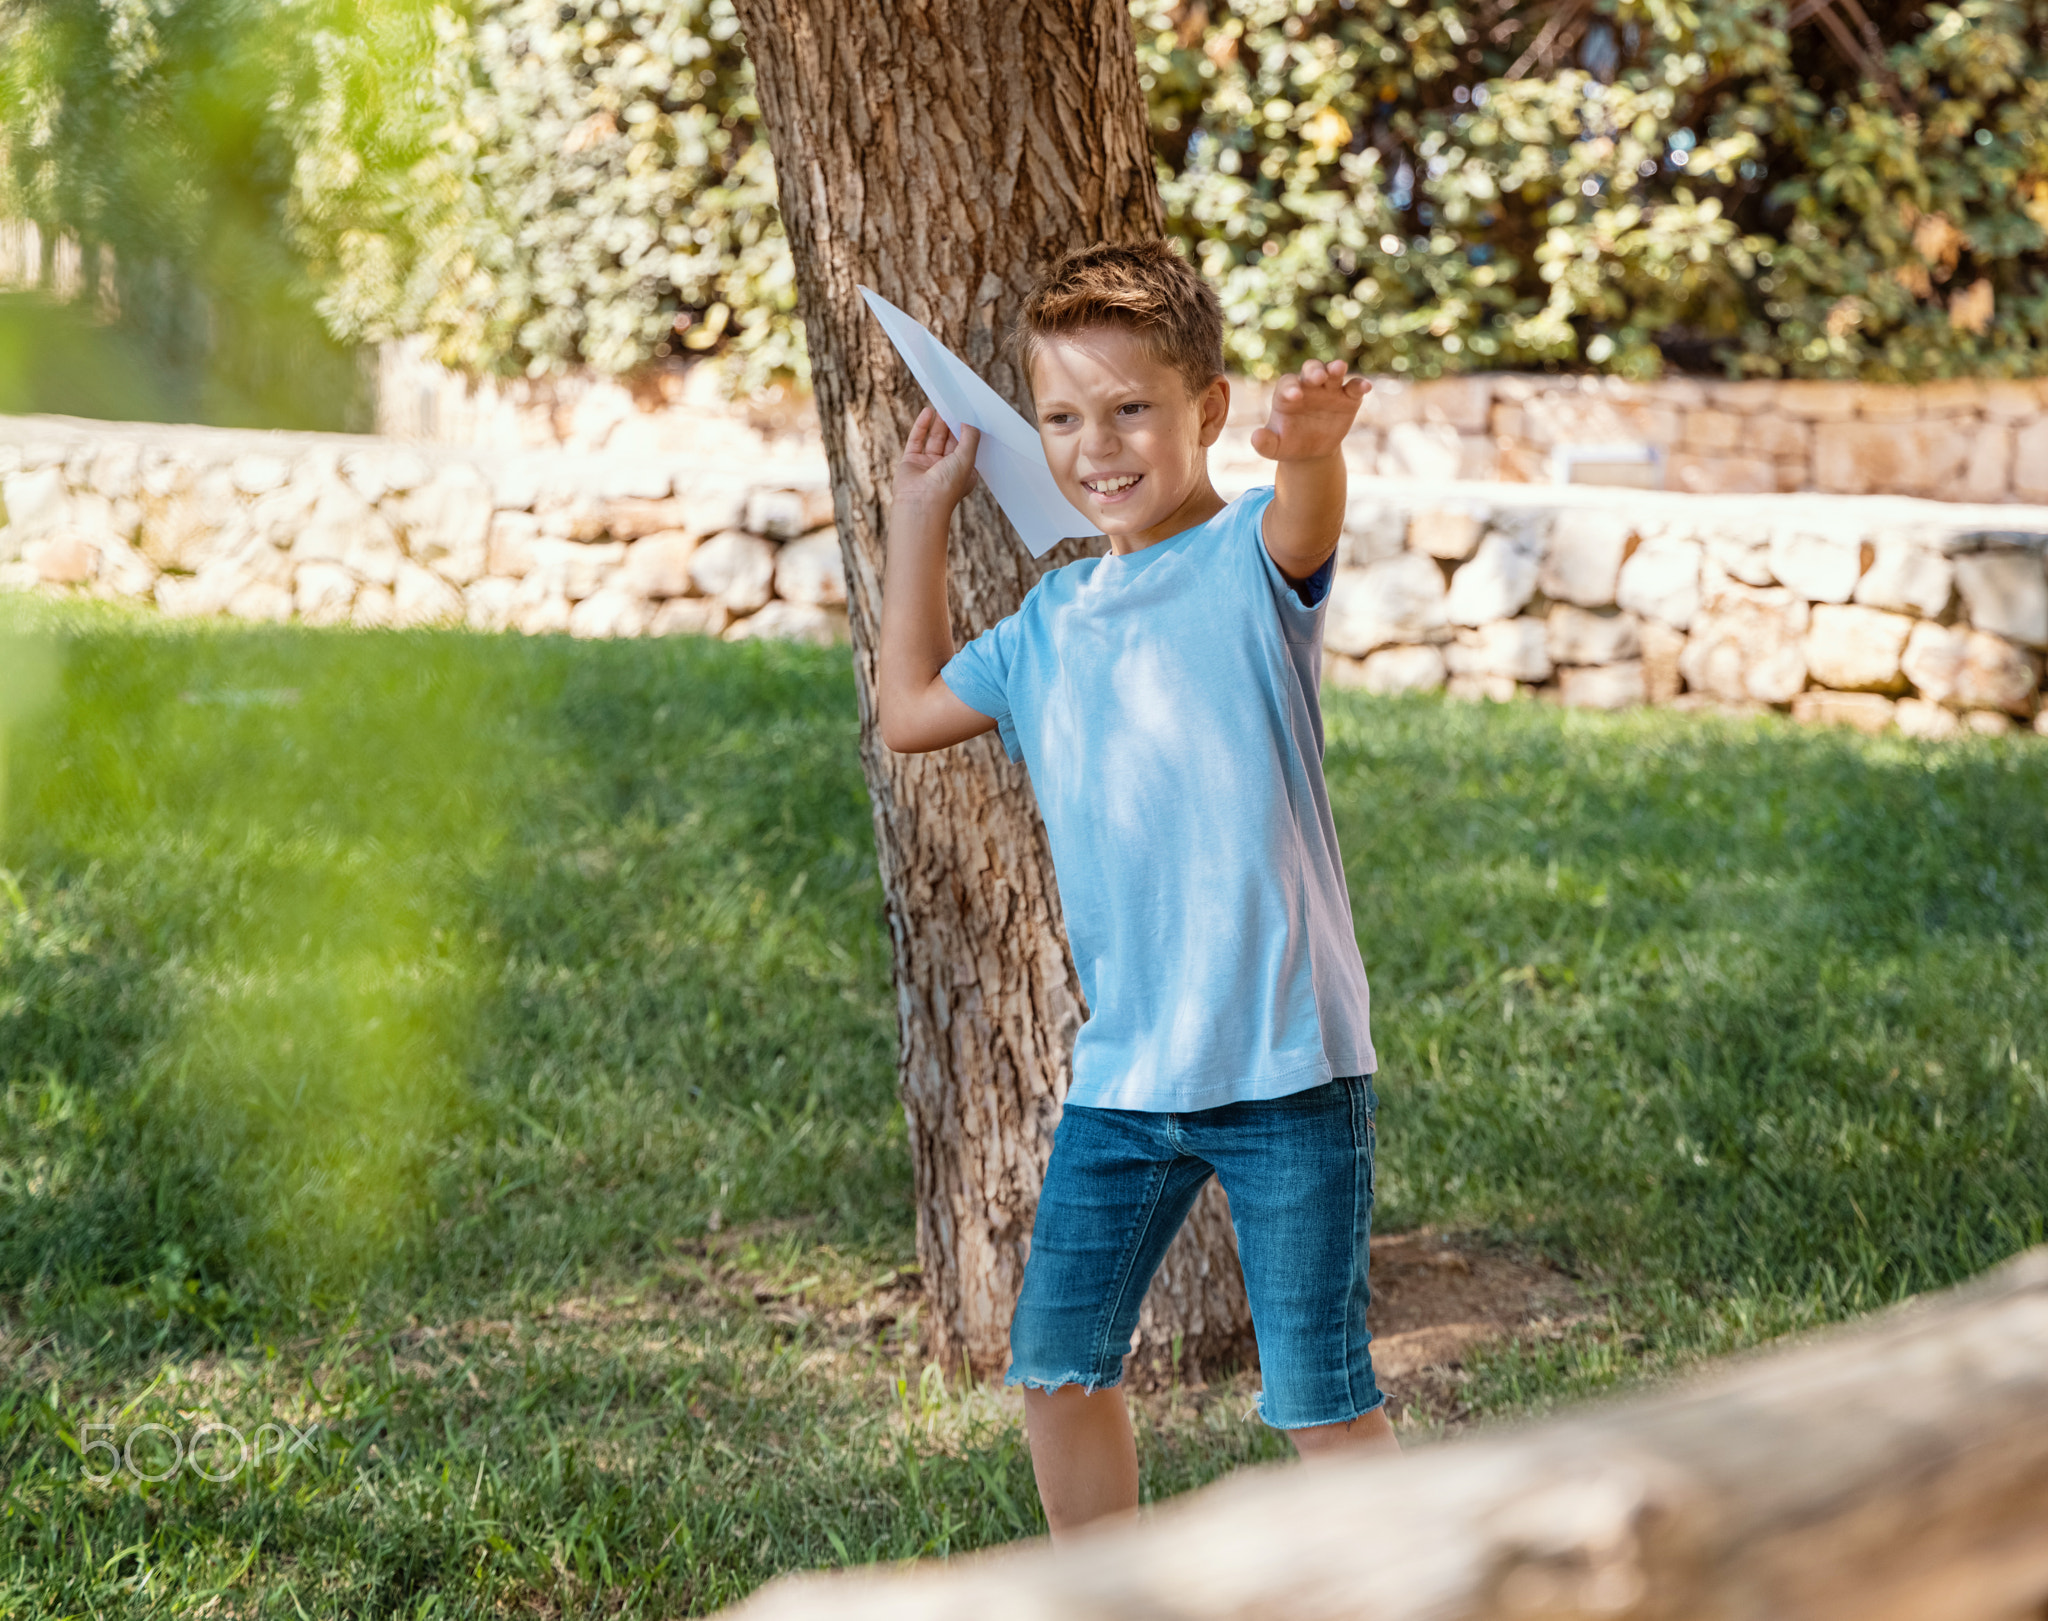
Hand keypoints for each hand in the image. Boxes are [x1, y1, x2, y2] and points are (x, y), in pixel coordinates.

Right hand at [895, 407, 981, 513]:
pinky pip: (917, 440)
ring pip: (934, 439)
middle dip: (953, 424)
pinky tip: (928, 412)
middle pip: (950, 441)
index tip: (971, 414)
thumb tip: (969, 421)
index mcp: (963, 473)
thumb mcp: (967, 459)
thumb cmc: (947, 487)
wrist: (921, 504)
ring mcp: (928, 465)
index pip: (968, 448)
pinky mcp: (911, 461)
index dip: (969, 432)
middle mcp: (946, 469)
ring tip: (943, 405)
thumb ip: (970, 438)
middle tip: (955, 405)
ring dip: (939, 423)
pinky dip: (922, 426)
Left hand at [1250, 360, 1368, 462]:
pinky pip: (1354, 387)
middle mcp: (1309, 386)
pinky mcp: (1348, 398)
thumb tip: (1256, 437)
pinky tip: (1366, 387)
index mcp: (1287, 393)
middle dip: (1314, 371)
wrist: (1310, 451)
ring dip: (1336, 368)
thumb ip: (1264, 443)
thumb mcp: (1274, 448)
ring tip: (1339, 368)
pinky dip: (1360, 385)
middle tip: (1317, 377)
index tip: (1294, 396)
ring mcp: (1329, 390)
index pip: (1288, 384)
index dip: (1290, 388)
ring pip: (1333, 373)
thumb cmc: (1288, 444)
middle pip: (1310, 370)